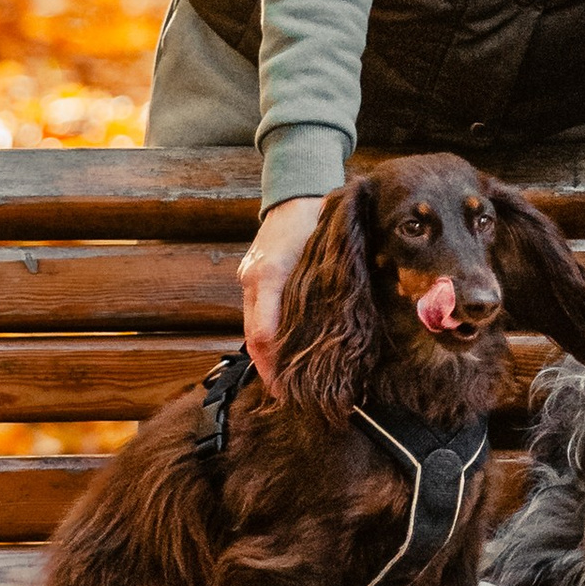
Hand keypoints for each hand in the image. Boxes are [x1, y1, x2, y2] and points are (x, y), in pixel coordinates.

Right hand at [238, 191, 329, 389]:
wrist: (296, 190)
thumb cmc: (317, 218)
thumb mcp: (325, 254)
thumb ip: (325, 290)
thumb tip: (335, 329)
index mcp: (269, 275)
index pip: (265, 334)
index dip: (275, 366)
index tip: (287, 389)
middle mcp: (253, 279)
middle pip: (254, 336)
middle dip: (268, 368)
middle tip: (285, 396)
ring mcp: (249, 277)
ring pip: (252, 326)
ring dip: (265, 354)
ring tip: (281, 381)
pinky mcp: (253, 274)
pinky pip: (255, 312)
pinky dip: (265, 335)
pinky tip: (278, 351)